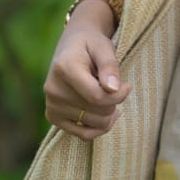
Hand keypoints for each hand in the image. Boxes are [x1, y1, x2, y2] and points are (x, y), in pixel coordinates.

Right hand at [43, 6, 130, 139]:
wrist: (71, 46)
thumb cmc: (91, 44)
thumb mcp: (103, 46)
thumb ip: (109, 66)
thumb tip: (112, 88)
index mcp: (64, 68)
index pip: (97, 96)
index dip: (119, 94)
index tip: (128, 85)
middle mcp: (53, 89)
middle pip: (98, 111)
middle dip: (114, 101)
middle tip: (114, 87)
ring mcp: (51, 105)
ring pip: (94, 124)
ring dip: (108, 113)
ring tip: (108, 96)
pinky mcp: (53, 116)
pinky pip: (82, 135)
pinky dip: (99, 128)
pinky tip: (107, 114)